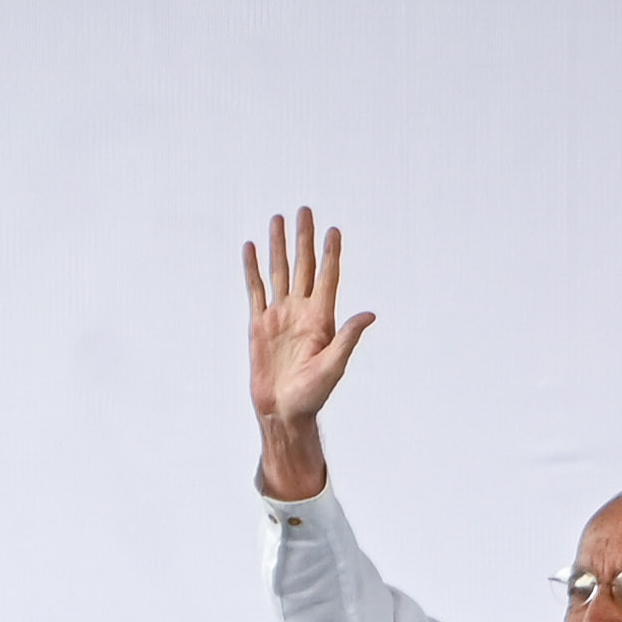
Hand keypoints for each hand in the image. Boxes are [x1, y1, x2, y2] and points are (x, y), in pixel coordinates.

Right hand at [242, 207, 375, 502]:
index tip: (334, 230)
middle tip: (305, 210)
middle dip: (304, 239)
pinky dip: (253, 268)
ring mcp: (280, 315)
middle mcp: (302, 312)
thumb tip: (369, 314)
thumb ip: (348, 338)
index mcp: (323, 320)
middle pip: (303, 267)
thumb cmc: (313, 394)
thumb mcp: (334, 365)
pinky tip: (252, 248)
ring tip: (279, 219)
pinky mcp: (258, 324)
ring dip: (279, 246)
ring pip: (278, 272)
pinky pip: (255, 290)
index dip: (330, 254)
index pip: (328, 278)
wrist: (284, 411)